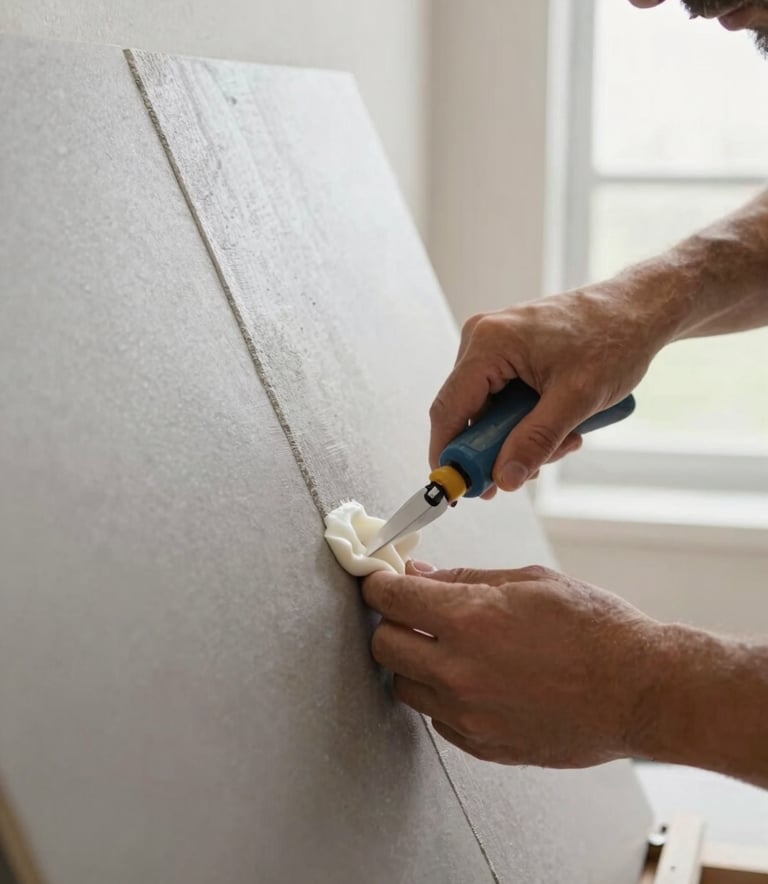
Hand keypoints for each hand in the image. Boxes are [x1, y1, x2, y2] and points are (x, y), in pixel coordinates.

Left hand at [362, 562, 661, 767]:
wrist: (641, 690)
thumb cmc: (595, 629)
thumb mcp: (529, 581)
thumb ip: (465, 579)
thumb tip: (420, 576)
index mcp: (470, 620)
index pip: (390, 599)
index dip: (379, 584)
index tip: (381, 581)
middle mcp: (460, 671)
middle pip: (383, 647)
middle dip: (391, 623)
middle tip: (413, 613)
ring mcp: (470, 715)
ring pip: (404, 687)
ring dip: (414, 664)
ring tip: (449, 649)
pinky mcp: (485, 745)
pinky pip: (438, 720)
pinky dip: (443, 698)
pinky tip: (474, 680)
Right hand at [429, 285, 670, 491]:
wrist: (638, 310)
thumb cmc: (613, 339)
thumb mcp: (577, 399)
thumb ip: (536, 441)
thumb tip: (503, 479)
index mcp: (489, 343)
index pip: (450, 409)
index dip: (449, 453)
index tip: (460, 489)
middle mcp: (482, 340)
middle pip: (469, 414)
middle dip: (500, 448)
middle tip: (535, 469)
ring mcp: (494, 345)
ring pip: (490, 412)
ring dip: (521, 436)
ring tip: (566, 437)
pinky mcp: (508, 353)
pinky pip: (503, 399)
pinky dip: (527, 420)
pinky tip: (560, 423)